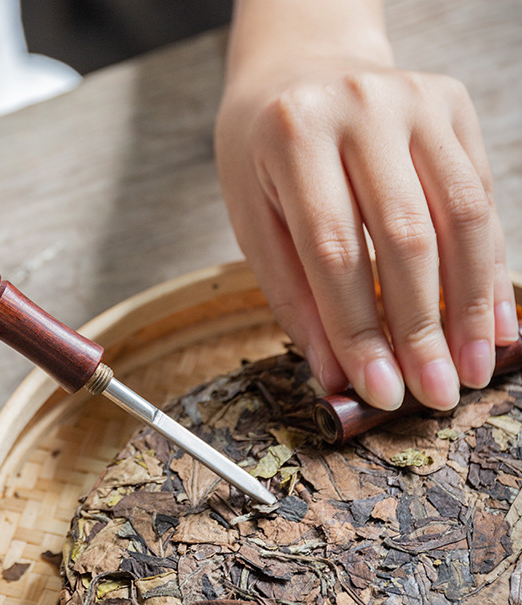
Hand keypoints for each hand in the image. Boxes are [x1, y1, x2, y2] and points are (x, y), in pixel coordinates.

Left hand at [215, 0, 517, 410]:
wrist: (297, 67)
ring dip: (471, 306)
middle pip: (407, 236)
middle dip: (423, 329)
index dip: (361, 329)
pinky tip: (492, 322)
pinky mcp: (452, 106)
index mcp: (294, 134)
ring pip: (461, 217)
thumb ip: (293, 293)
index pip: (335, 251)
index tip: (380, 391)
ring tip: (471, 369)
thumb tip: (335, 375)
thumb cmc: (262, 153)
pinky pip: (481, 196)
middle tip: (434, 394)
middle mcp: (361, 108)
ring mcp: (415, 100)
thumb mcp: (254, 217)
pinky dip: (488, 267)